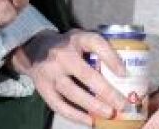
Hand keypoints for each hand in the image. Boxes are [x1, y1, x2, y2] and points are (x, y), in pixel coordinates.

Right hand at [9, 29, 127, 125]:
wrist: (33, 48)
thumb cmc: (66, 45)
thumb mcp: (81, 38)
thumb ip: (98, 49)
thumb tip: (126, 68)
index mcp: (75, 39)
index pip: (95, 43)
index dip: (111, 58)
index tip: (124, 73)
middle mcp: (61, 55)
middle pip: (85, 75)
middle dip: (106, 91)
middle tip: (123, 104)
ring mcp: (50, 72)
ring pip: (72, 92)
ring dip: (92, 105)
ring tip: (109, 113)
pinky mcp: (43, 88)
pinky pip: (59, 105)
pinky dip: (75, 116)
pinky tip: (90, 121)